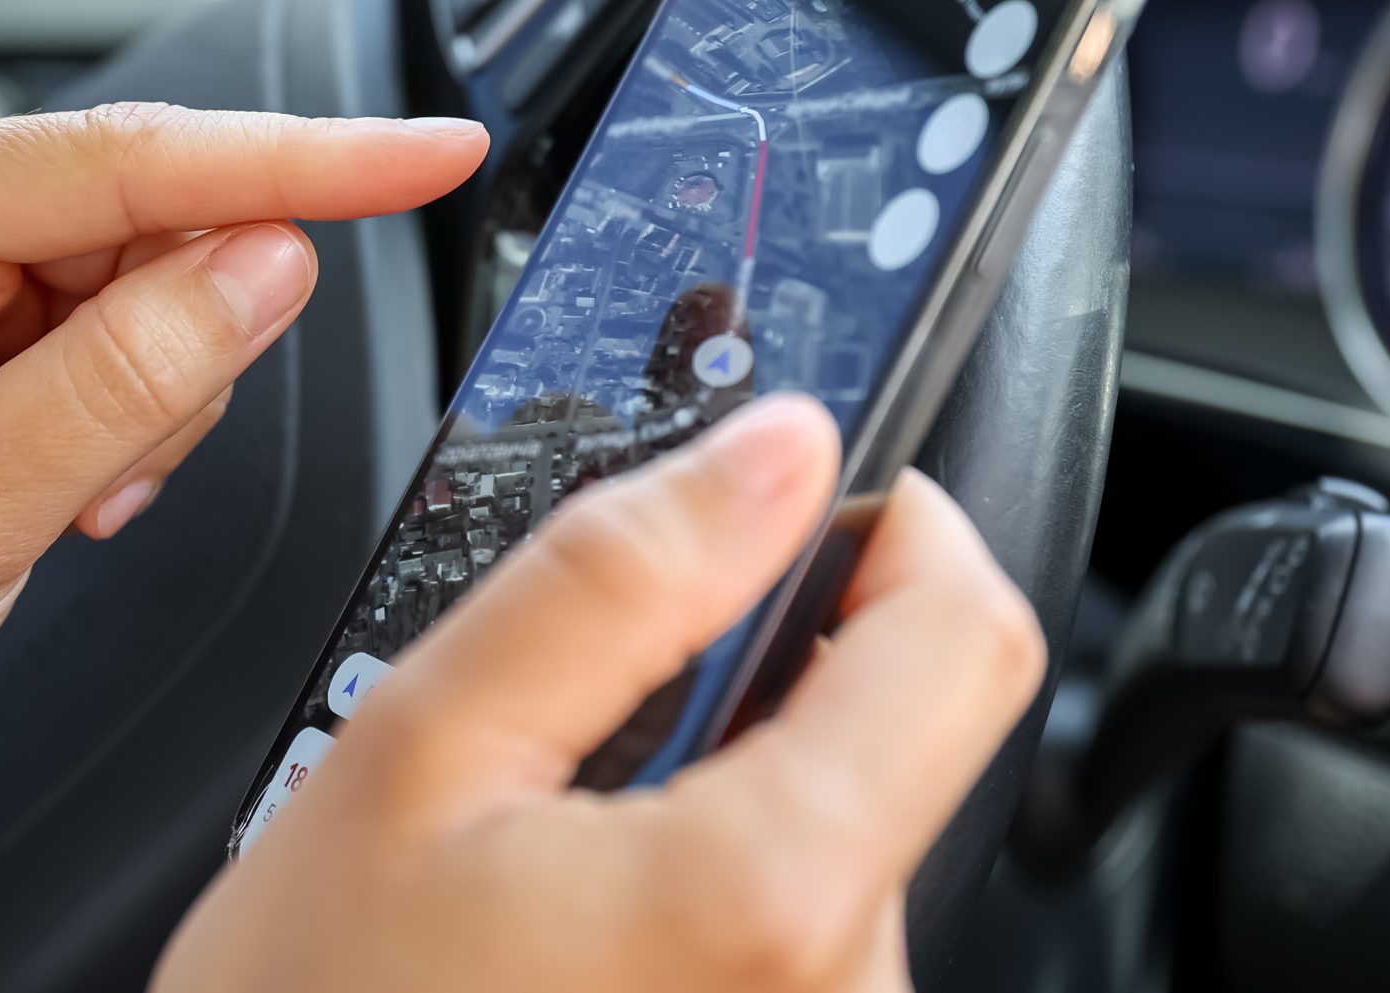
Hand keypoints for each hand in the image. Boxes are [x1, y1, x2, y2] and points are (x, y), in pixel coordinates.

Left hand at [0, 104, 488, 820]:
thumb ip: (127, 375)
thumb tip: (271, 262)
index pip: (128, 155)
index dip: (303, 158)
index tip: (428, 149)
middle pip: (153, 211)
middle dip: (182, 343)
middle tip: (116, 469)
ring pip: (158, 275)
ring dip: (152, 399)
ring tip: (65, 493)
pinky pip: (126, 329)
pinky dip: (131, 418)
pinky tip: (64, 486)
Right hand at [156, 397, 1045, 992]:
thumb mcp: (425, 748)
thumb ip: (616, 579)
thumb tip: (771, 450)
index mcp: (770, 886)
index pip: (964, 633)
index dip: (888, 520)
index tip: (788, 493)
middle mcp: (840, 987)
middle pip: (889, 727)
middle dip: (756, 667)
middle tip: (581, 698)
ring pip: (832, 819)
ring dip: (715, 777)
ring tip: (549, 826)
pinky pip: (791, 917)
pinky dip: (705, 869)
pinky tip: (575, 904)